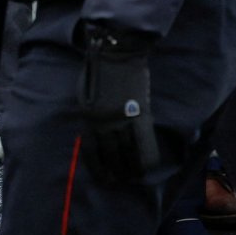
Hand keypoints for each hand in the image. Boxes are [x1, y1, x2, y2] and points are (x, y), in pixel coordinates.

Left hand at [76, 23, 158, 183]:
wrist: (117, 52)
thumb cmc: (99, 70)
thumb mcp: (86, 93)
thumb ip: (90, 113)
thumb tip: (93, 131)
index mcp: (89, 116)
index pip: (92, 149)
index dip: (98, 166)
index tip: (104, 178)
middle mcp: (105, 121)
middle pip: (111, 154)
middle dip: (115, 171)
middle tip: (119, 182)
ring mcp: (123, 118)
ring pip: (129, 151)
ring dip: (132, 168)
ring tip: (135, 178)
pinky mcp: (141, 112)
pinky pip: (144, 141)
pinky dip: (147, 156)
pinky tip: (149, 165)